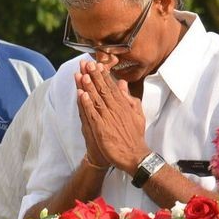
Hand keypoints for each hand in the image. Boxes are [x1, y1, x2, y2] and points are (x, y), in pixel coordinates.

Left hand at [76, 59, 149, 173]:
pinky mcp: (101, 129)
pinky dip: (87, 104)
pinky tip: (81, 95)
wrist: (134, 155)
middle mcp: (116, 109)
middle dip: (94, 76)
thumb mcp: (137, 113)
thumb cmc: (135, 136)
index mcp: (124, 105)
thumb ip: (129, 98)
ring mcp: (108, 119)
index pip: (112, 86)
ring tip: (82, 74)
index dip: (103, 75)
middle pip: (103, 89)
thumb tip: (122, 84)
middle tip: (87, 63)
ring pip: (96, 99)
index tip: (97, 64)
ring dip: (88, 86)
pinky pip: (92, 114)